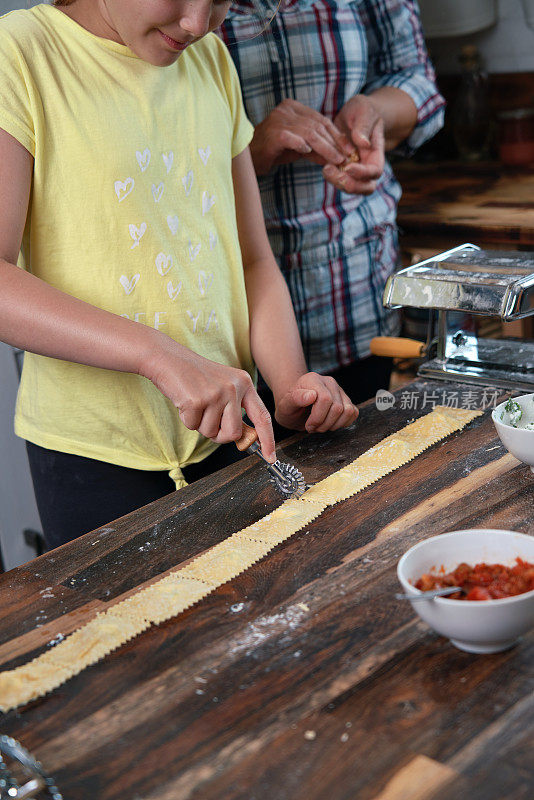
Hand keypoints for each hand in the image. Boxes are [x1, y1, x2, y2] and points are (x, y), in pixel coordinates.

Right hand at [142, 336, 275, 461]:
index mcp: (244, 383)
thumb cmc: (195, 376)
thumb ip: (235, 409)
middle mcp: (234, 387)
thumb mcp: (223, 386)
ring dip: (200, 425)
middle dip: (220, 435)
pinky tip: (185, 402)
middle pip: (234, 432)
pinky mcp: (197, 400)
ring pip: (212, 432)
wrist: (168, 358)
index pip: (262, 416)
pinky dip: (187, 419)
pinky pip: (193, 426)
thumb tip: (243, 439)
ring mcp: (216, 393)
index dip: (268, 439)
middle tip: (208, 420)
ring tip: (195, 404)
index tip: (270, 457)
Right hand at [249, 98, 353, 175]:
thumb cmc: (274, 151)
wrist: (249, 156)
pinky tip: (309, 153)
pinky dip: (302, 146)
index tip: (349, 149)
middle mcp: (286, 109)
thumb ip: (317, 149)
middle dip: (334, 142)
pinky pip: (292, 138)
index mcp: (293, 107)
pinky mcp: (273, 133)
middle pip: (317, 125)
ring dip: (325, 147)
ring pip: (309, 133)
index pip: (321, 120)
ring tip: (336, 159)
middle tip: (346, 157)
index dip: (337, 135)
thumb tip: (338, 156)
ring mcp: (279, 119)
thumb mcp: (300, 148)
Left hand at [274, 372, 357, 432]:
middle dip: (324, 424)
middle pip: (337, 407)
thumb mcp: (285, 405)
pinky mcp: (346, 400)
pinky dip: (343, 423)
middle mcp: (329, 382)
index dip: (318, 417)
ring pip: (348, 411)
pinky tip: (330, 424)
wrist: (296, 407)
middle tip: (313, 427)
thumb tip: (312, 395)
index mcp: (313, 379)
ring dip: (334, 425)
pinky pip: (353, 413)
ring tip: (321, 426)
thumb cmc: (290, 406)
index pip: (325, 399)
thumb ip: (295, 398)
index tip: (308, 425)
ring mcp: (339, 390)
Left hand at [322, 95, 384, 194]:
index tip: (348, 166)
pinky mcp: (342, 168)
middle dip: (350, 185)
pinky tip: (324, 166)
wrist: (354, 113)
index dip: (362, 173)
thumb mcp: (364, 111)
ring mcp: (355, 170)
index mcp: (376, 154)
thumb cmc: (363, 110)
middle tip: (334, 173)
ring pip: (350, 187)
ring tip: (326, 169)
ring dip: (337, 182)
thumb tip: (363, 143)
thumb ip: (363, 126)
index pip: (374, 172)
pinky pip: (338, 180)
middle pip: (365, 187)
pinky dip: (331, 177)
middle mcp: (367, 166)